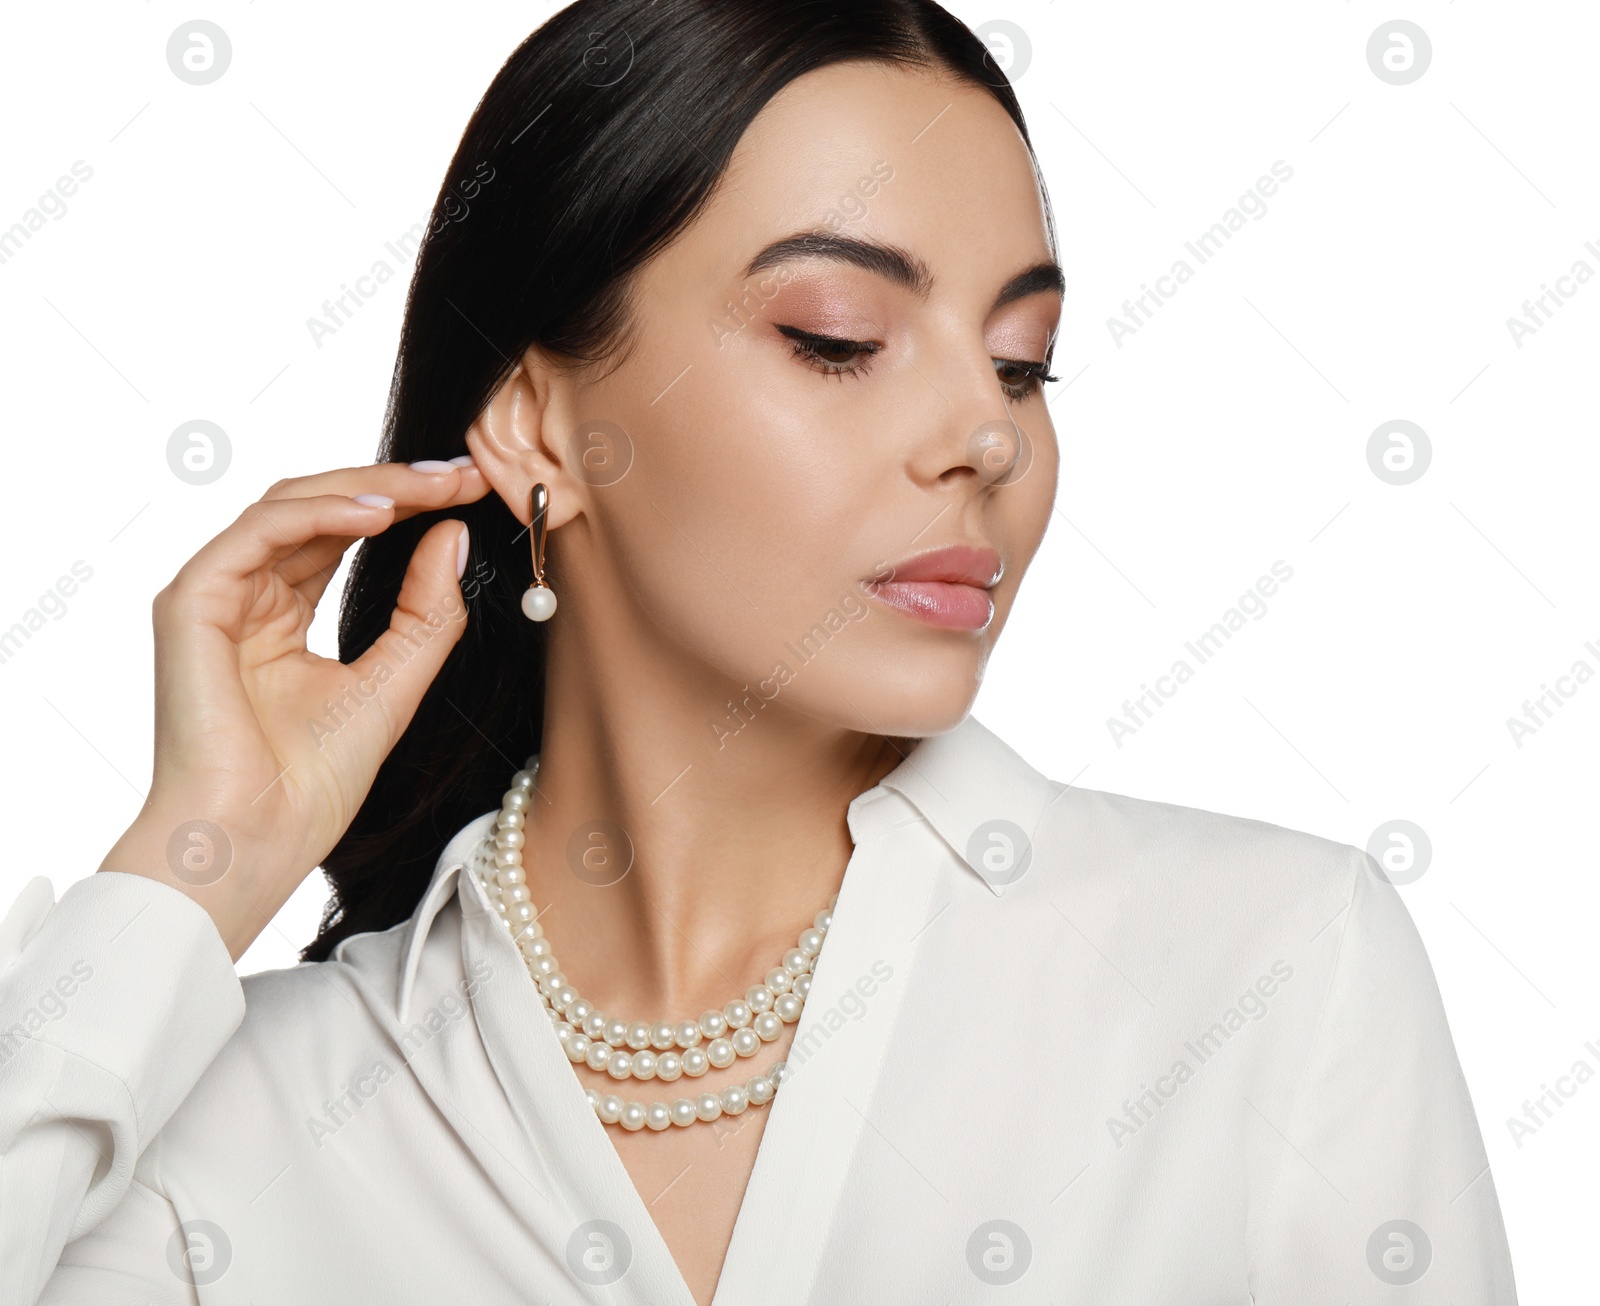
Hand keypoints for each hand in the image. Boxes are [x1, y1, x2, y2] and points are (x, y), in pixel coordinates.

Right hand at [97, 459, 490, 960]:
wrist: (256, 840)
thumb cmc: (310, 783)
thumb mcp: (394, 684)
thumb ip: (425, 614)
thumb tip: (452, 534)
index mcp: (282, 615)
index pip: (345, 535)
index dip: (408, 505)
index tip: (471, 489)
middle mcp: (245, 596)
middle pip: (321, 509)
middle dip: (396, 485)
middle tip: (463, 473)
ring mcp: (214, 595)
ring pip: (291, 506)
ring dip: (368, 487)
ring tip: (435, 488)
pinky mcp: (192, 602)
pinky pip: (261, 532)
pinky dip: (323, 514)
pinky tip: (383, 513)